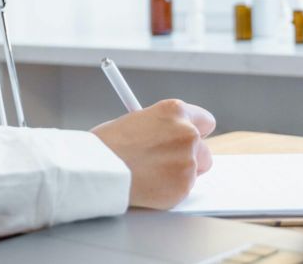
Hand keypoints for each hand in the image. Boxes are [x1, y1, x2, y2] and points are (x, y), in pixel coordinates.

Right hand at [90, 99, 215, 208]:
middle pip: (204, 148)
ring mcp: (187, 161)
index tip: (188, 138)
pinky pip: (183, 190)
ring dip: (179, 174)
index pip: (204, 120)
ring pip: (195, 171)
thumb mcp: (136, 121)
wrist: (97, 169)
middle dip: (189, 156)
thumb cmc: (107, 144)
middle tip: (167, 161)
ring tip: (150, 173)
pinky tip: (148, 185)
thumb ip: (160, 127)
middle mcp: (187, 133)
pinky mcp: (183, 186)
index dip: (195, 131)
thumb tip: (168, 136)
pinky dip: (169, 190)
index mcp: (174, 111)